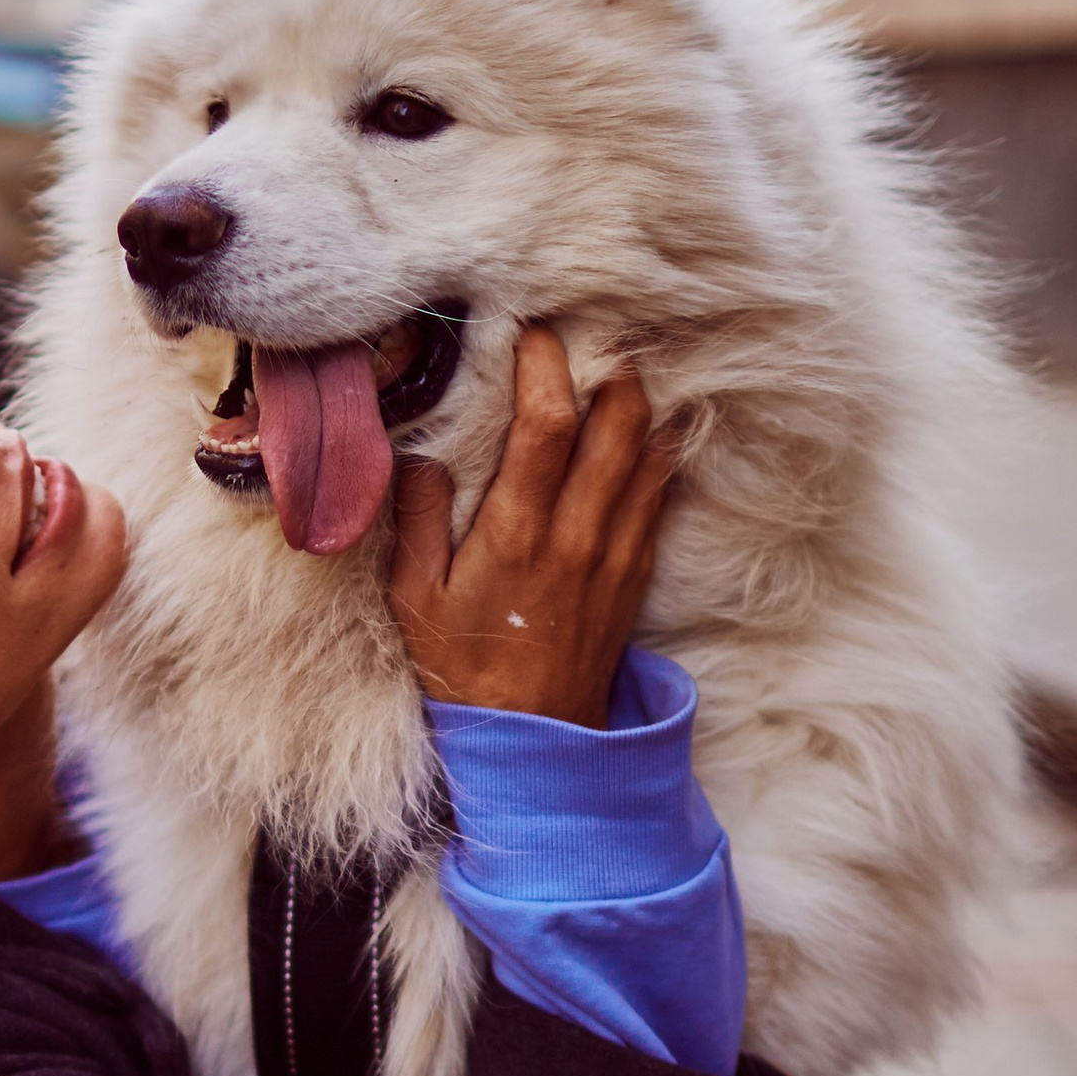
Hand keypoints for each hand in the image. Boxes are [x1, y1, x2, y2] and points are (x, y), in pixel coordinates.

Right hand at [388, 326, 673, 723]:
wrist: (534, 743)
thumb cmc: (463, 670)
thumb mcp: (415, 600)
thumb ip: (415, 520)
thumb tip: (417, 455)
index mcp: (517, 535)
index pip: (547, 425)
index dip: (547, 365)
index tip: (533, 332)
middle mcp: (578, 535)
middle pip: (621, 421)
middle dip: (611, 364)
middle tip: (589, 336)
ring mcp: (618, 551)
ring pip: (653, 449)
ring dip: (642, 399)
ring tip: (618, 366)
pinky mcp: (639, 568)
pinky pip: (662, 489)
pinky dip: (658, 447)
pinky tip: (644, 425)